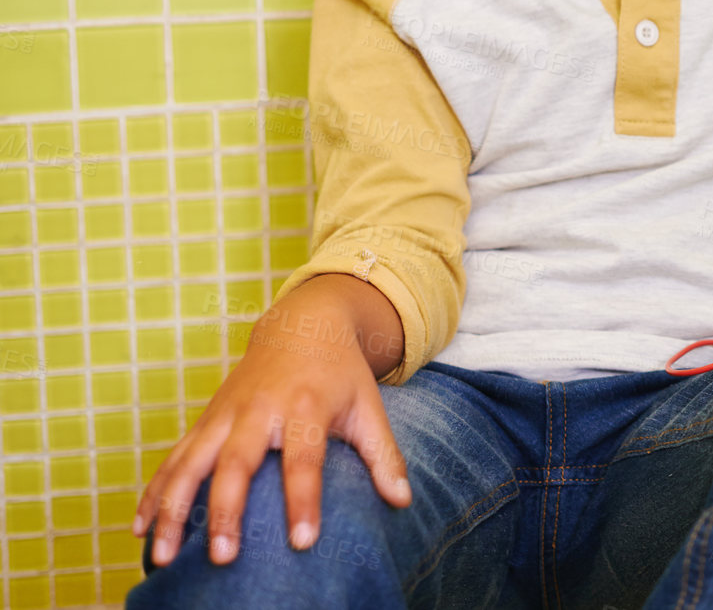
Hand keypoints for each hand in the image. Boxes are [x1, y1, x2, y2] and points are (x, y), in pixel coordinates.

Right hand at [131, 292, 412, 565]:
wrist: (302, 324)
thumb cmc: (339, 373)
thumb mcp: (369, 406)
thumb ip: (384, 455)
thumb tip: (403, 501)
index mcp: (306, 405)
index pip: (304, 458)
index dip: (303, 499)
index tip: (303, 542)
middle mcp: (260, 409)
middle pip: (238, 462)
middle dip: (227, 510)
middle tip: (223, 557)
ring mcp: (226, 413)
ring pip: (191, 462)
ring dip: (173, 508)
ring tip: (161, 556)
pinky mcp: (204, 419)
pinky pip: (173, 458)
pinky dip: (154, 492)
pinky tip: (139, 528)